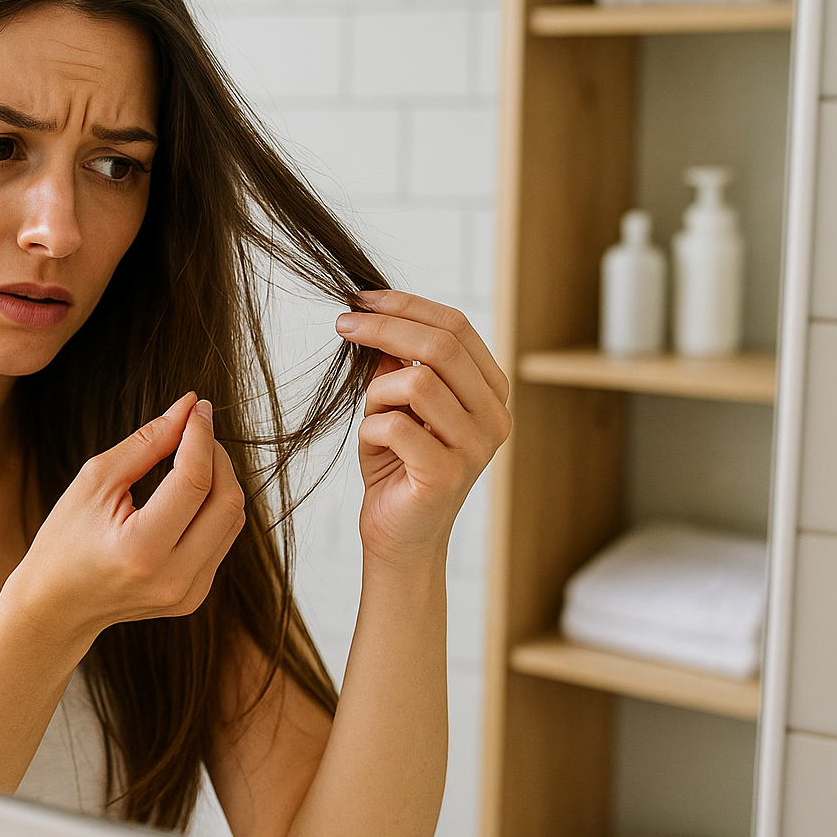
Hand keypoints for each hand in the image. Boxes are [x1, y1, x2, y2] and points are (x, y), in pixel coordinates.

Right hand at [1, 393, 246, 653]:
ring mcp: (188, 593)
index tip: (197, 408)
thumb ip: (147, 442)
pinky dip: (212, 506)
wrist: (57, 606)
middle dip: (216, 455)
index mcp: (141, 550)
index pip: (194, 482)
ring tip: (189, 457)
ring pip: (232, 519)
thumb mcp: (95, 482)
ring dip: (219, 478)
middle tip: (194, 430)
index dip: (201, 437)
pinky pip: (222, 538)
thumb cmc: (66, 538)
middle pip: (226, 501)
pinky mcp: (194, 596)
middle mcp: (172, 578)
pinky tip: (187, 493)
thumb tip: (190, 406)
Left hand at [336, 291, 510, 569]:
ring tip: (371, 415)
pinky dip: (370, 428)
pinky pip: (396, 426)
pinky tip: (373, 446)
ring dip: (377, 392)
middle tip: (343, 324)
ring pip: (417, 382)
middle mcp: (494, 417)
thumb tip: (375, 315)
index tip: (362, 300)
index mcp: (490, 392)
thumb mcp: (394, 404)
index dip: (406, 305)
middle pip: (441, 346)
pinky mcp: (446, 475)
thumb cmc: (396, 467)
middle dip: (384, 327)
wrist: (398, 537)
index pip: (456, 327)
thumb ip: (396, 363)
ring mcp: (475, 448)